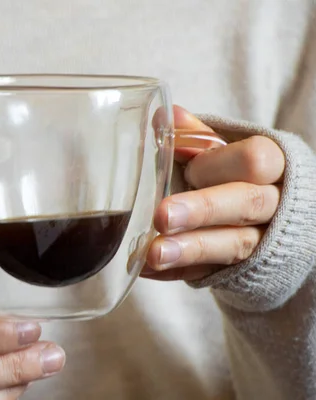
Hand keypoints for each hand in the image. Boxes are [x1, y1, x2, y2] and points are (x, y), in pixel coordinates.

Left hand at [141, 106, 284, 280]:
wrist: (275, 222)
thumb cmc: (239, 177)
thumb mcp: (227, 153)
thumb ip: (198, 137)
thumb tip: (164, 116)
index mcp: (273, 167)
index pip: (254, 161)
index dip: (217, 166)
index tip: (189, 170)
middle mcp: (275, 205)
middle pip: (246, 204)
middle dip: (202, 210)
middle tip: (162, 216)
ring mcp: (263, 243)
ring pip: (233, 245)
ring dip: (189, 250)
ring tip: (153, 253)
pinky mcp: (243, 272)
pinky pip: (211, 274)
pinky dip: (178, 271)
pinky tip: (148, 270)